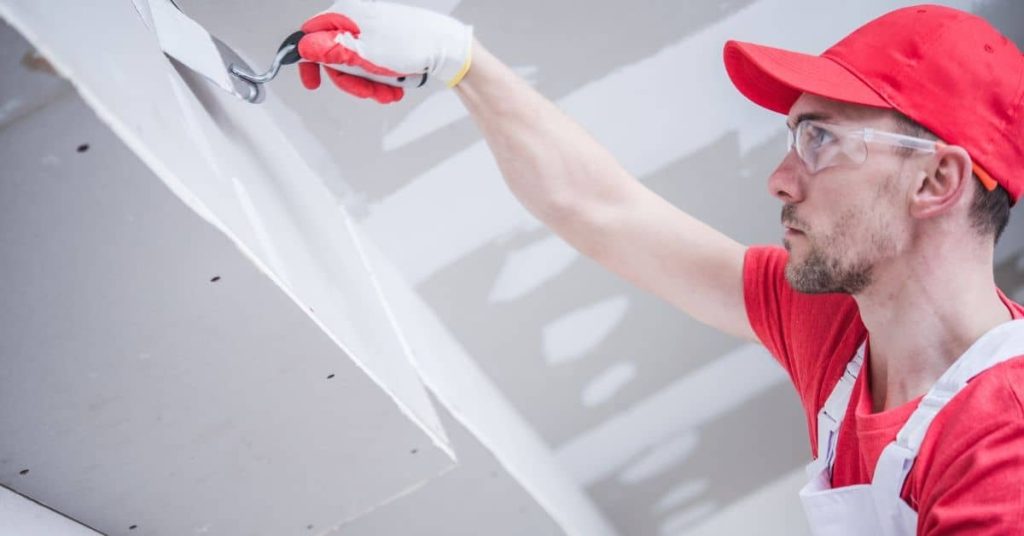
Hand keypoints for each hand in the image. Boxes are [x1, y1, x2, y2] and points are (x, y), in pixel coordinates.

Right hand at [297, 0, 472, 103]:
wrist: (446, 48)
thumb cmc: (411, 45)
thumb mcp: (362, 53)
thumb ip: (329, 51)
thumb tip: (302, 48)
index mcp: (347, 13)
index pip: (312, 35)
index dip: (309, 61)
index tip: (313, 82)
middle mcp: (358, 18)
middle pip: (336, 56)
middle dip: (352, 80)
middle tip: (367, 92)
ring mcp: (373, 30)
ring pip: (356, 64)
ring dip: (370, 84)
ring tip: (388, 92)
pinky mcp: (386, 41)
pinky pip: (373, 64)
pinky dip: (382, 79)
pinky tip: (395, 85)